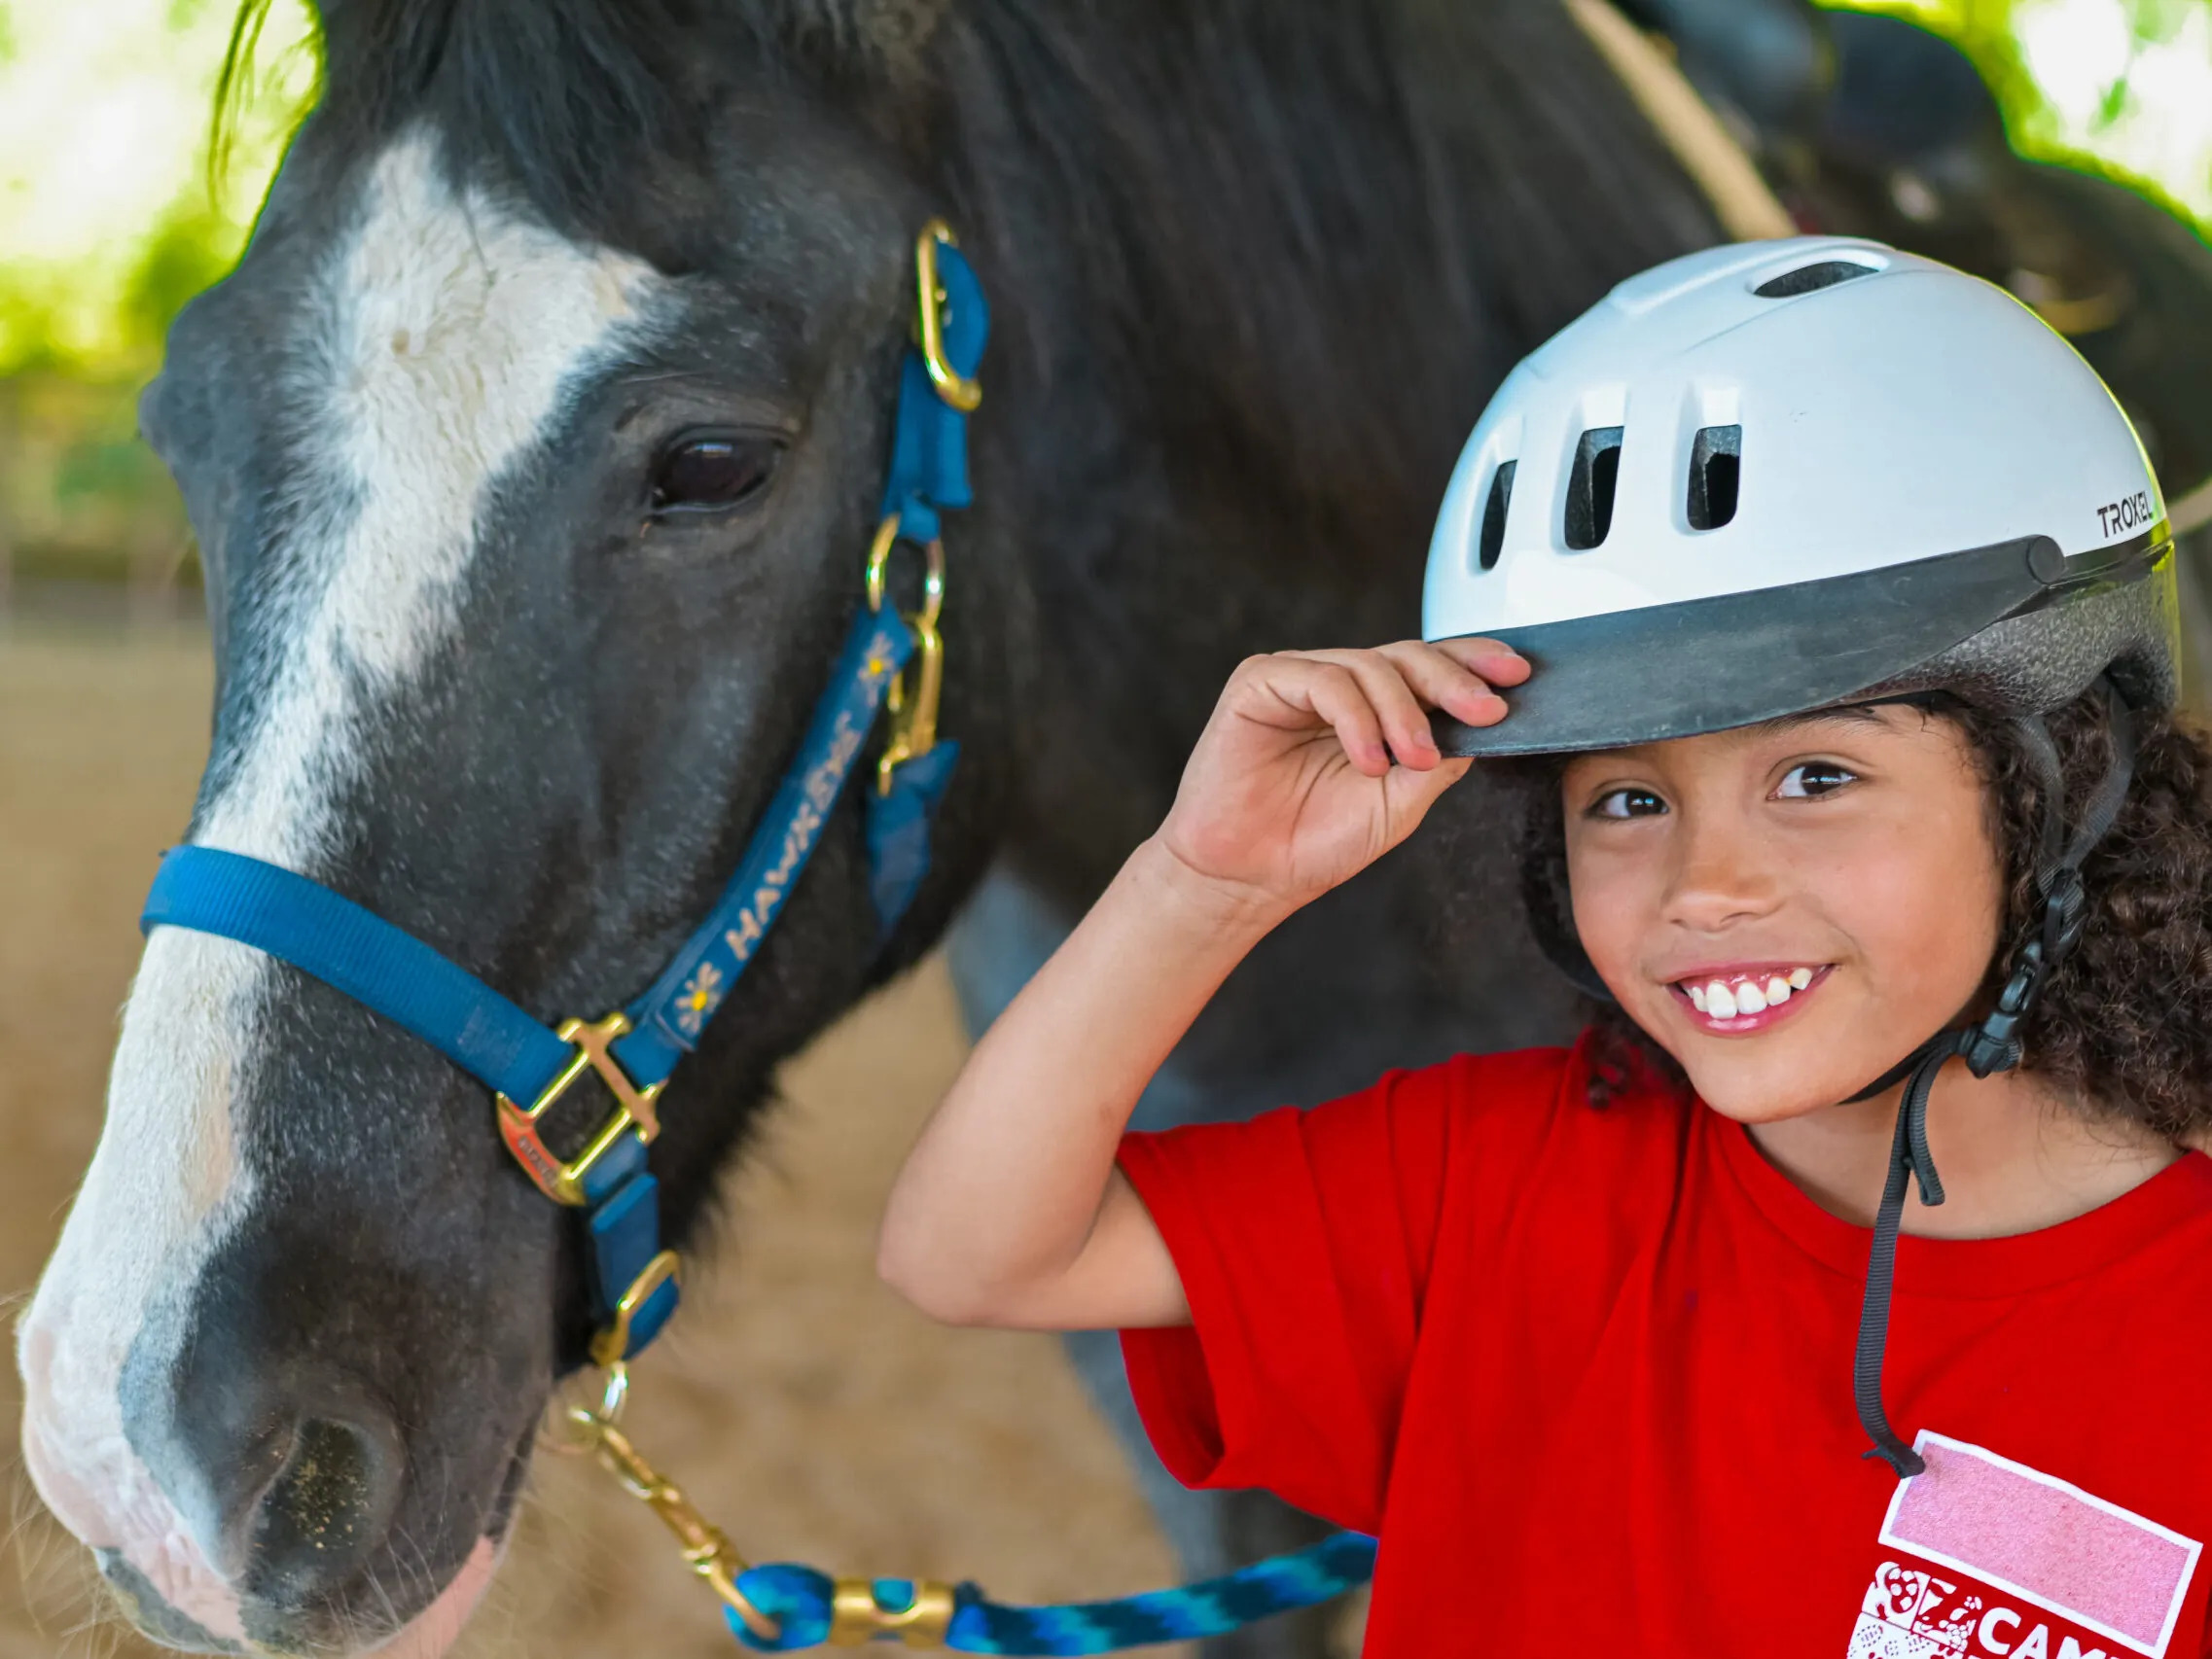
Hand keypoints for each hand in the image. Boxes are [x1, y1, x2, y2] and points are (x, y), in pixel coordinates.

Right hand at [1153, 638, 1527, 918]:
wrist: (1249, 877)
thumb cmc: (1314, 842)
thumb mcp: (1401, 803)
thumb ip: (1440, 759)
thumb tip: (1484, 722)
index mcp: (1374, 708)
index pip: (1429, 667)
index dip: (1473, 661)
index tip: (1518, 674)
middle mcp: (1339, 685)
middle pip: (1407, 656)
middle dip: (1452, 681)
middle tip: (1484, 710)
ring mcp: (1299, 679)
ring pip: (1370, 666)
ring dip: (1403, 712)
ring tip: (1412, 760)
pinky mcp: (1261, 682)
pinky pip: (1323, 680)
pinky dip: (1356, 718)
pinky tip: (1368, 759)